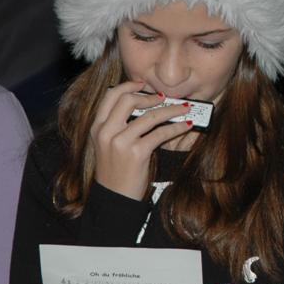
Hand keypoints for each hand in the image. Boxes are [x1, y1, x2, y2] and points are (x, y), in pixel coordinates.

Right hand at [91, 81, 192, 199]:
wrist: (114, 198)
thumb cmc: (116, 170)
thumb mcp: (108, 145)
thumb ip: (118, 125)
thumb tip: (145, 105)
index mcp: (97, 127)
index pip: (110, 96)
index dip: (129, 86)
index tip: (144, 85)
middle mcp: (105, 132)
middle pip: (128, 100)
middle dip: (150, 96)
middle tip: (165, 98)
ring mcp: (119, 142)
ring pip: (150, 116)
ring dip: (172, 110)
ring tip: (185, 109)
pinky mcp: (136, 153)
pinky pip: (161, 133)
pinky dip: (177, 127)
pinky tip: (186, 126)